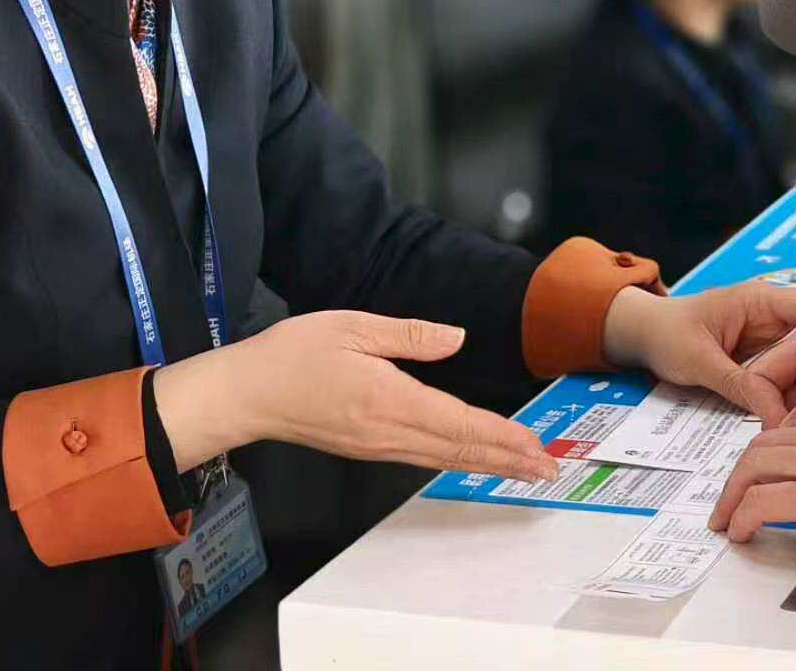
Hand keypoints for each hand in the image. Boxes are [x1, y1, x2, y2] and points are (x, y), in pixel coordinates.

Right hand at [153, 310, 556, 483]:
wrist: (246, 394)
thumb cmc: (292, 355)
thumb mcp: (352, 327)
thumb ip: (408, 335)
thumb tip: (456, 338)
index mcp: (389, 400)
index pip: (459, 424)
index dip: (503, 437)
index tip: (537, 446)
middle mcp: (388, 432)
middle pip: (459, 450)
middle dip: (508, 460)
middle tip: (549, 468)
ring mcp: (377, 445)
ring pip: (444, 457)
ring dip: (488, 462)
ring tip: (523, 467)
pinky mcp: (367, 447)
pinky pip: (423, 457)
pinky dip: (458, 458)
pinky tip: (472, 457)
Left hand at [601, 283, 795, 424]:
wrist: (643, 336)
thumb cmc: (666, 333)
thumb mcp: (699, 360)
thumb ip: (736, 384)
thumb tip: (772, 412)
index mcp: (761, 300)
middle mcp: (770, 317)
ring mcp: (766, 338)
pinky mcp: (759, 358)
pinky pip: (783, 372)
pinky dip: (789, 390)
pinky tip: (793, 412)